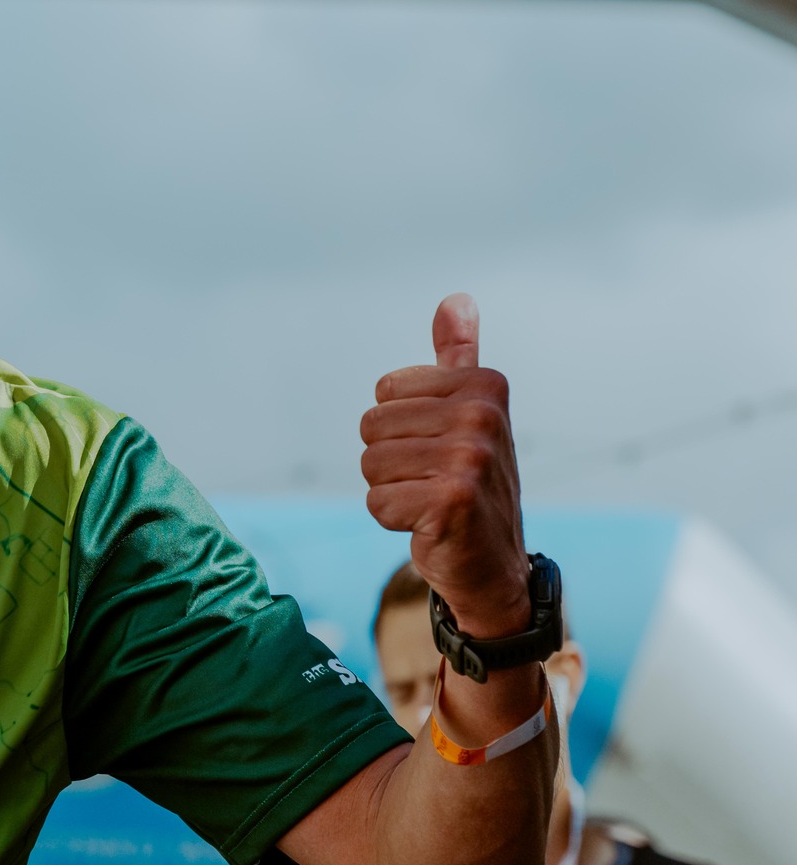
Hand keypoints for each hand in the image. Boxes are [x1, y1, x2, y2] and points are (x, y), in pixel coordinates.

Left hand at [361, 294, 528, 636]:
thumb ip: (459, 356)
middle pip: (371, 426)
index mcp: (484, 385)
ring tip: (431, 501)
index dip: (399, 426)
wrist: (493, 564)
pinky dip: (395, 520)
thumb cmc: (470, 482)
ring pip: (370, 464)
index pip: (385, 391)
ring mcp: (470, 458)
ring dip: (392, 491)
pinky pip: (378, 502)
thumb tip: (455, 300)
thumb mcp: (469, 412)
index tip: (439, 447)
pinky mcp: (451, 501)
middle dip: (390, 461)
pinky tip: (430, 525)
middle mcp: (482, 416)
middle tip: (432, 480)